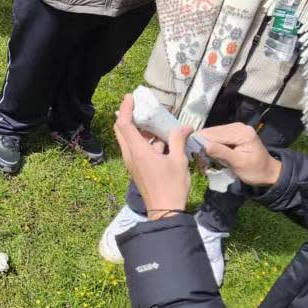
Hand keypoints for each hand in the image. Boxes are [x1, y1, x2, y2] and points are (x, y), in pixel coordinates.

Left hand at [114, 93, 190, 215]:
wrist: (164, 211)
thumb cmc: (172, 186)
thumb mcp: (179, 161)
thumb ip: (179, 140)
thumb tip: (186, 127)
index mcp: (138, 151)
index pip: (124, 124)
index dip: (125, 108)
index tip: (130, 97)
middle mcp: (130, 155)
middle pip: (121, 130)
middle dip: (126, 115)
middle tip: (138, 105)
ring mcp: (131, 163)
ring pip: (127, 139)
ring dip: (136, 128)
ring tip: (152, 120)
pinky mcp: (136, 168)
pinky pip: (134, 148)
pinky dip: (142, 140)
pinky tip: (158, 139)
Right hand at [196, 122, 282, 187]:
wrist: (268, 173)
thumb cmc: (256, 171)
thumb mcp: (239, 164)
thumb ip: (222, 153)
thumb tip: (204, 145)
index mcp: (242, 132)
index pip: (215, 134)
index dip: (201, 142)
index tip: (192, 155)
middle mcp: (238, 126)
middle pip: (212, 132)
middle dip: (202, 144)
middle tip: (198, 160)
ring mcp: (235, 129)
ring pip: (212, 134)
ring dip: (205, 145)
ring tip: (203, 159)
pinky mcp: (233, 133)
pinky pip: (217, 137)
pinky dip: (211, 145)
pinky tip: (210, 155)